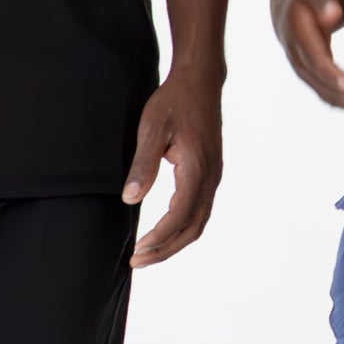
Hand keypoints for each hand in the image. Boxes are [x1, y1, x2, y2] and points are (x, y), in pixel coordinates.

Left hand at [124, 71, 222, 265]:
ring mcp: (214, 177)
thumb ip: (142, 165)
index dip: (158, 238)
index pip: (179, 215)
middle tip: (136, 261)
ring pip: (198, 223)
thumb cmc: (174, 102)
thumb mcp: (151, 129)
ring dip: (174, 242)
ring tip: (147, 254)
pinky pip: (200, 211)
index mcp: (196, 168)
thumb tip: (130, 199)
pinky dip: (182, 229)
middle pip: (192, 228)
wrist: (201, 82)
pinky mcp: (211, 174)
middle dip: (165, 249)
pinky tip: (164, 233)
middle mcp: (210, 177)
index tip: (136, 251)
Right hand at [278, 0, 343, 119]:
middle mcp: (300, 63)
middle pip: (327, 85)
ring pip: (331, 97)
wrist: (288, 13)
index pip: (315, 61)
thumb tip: (333, 13)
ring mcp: (307, 75)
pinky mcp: (316, 81)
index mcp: (298, 39)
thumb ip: (322, 1)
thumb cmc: (305, 0)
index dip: (330, 74)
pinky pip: (334, 99)